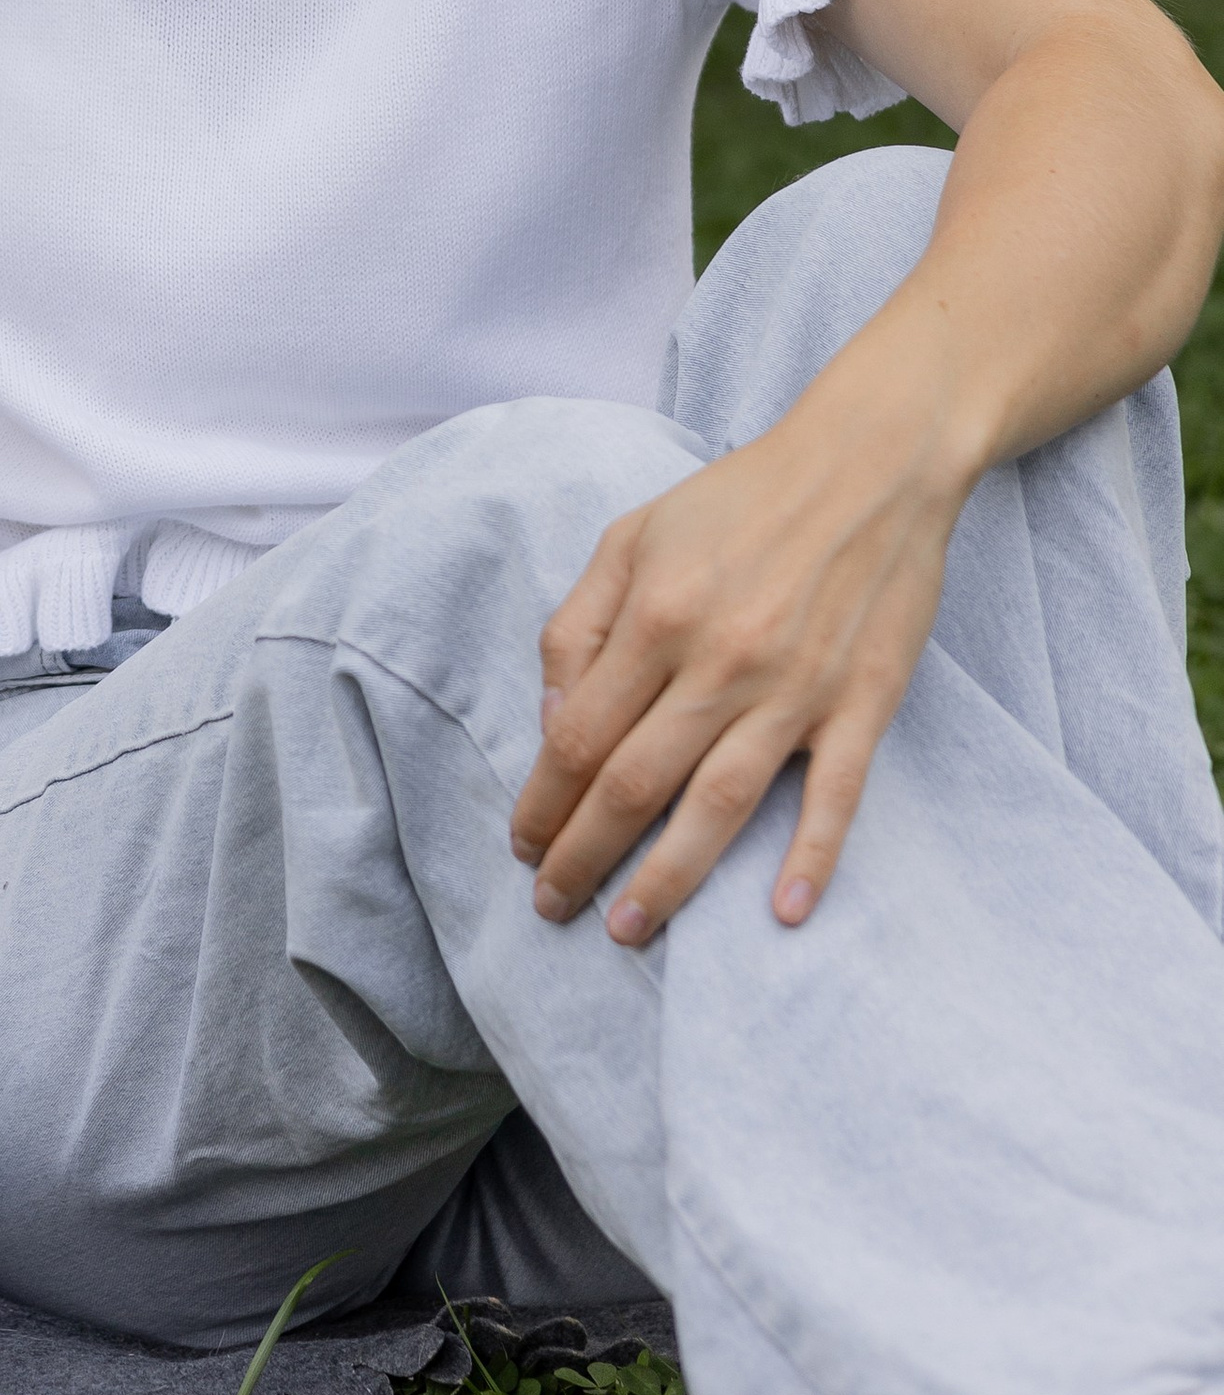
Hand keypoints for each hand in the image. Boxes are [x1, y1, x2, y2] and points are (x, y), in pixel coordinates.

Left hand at [507, 396, 963, 943]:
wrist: (870, 464)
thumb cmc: (739, 500)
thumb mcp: (633, 536)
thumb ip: (581, 625)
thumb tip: (555, 720)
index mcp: (656, 616)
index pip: (578, 737)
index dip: (543, 801)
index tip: (524, 846)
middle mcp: (719, 661)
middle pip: (634, 785)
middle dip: (584, 856)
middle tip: (554, 907)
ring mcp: (795, 690)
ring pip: (718, 807)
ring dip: (667, 880)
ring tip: (627, 930)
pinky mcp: (862, 704)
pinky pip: (835, 796)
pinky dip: (811, 857)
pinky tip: (783, 912)